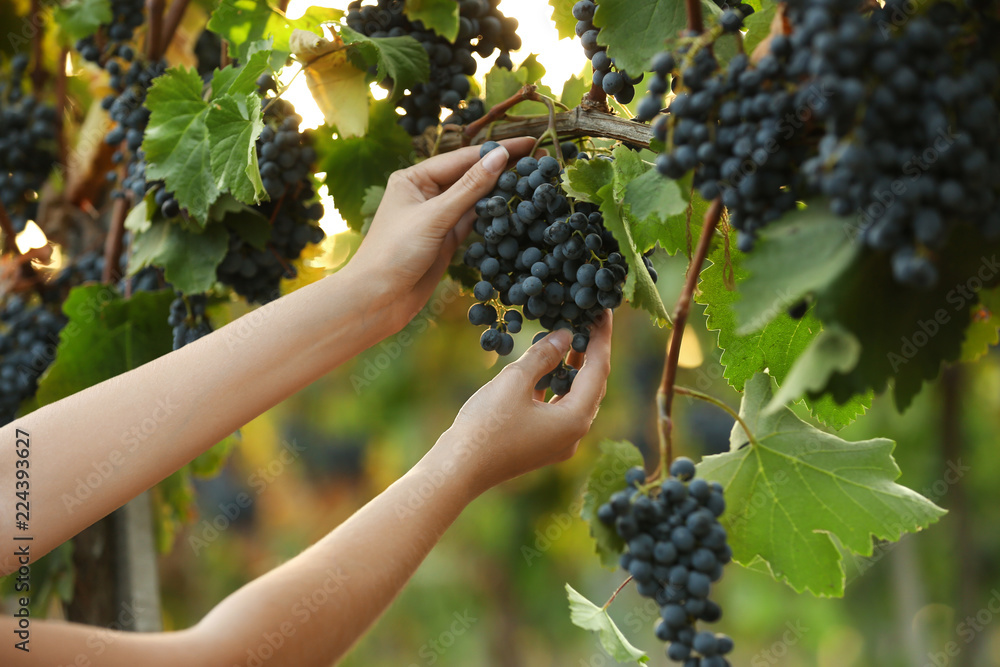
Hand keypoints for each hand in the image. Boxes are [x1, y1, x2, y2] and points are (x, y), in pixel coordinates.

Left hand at [349, 137, 536, 331]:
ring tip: (533, 180)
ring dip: (499, 190)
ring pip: (474, 198)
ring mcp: (437, 217)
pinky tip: (514, 208)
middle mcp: (425, 193)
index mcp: (414, 178)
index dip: (496, 150)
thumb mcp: (434, 216)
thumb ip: (469, 187)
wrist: (378, 299)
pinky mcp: (446, 239)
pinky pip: (474, 220)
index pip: (462, 157)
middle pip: (470, 175)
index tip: (529, 142)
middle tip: (538, 159)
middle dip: (501, 168)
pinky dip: (492, 215)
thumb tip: (501, 157)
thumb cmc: (395, 252)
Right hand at [438, 311, 613, 492]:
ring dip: (572, 368)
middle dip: (590, 352)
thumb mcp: (515, 381)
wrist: (457, 470)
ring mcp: (558, 442)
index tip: (604, 310)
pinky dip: (555, 386)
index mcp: (575, 419)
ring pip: (574, 398)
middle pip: (591, 385)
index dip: (601, 337)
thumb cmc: (486, 425)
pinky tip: (546, 366)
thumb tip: (566, 335)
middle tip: (589, 319)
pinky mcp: (540, 444)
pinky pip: (557, 409)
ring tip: (570, 336)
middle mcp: (574, 434)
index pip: (598, 370)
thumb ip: (544, 355)